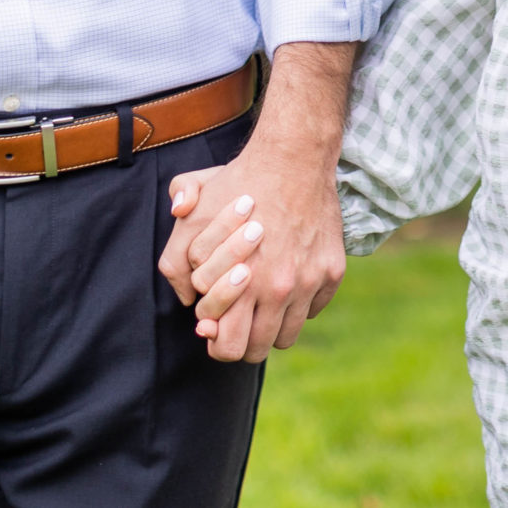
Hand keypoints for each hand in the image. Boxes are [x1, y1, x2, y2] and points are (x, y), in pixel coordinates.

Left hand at [155, 43, 354, 362]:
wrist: (294, 158)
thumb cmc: (239, 182)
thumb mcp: (193, 213)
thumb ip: (176, 254)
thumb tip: (186, 294)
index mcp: (240, 282)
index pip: (227, 347)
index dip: (217, 342)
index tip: (216, 326)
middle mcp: (277, 289)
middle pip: (257, 350)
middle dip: (243, 342)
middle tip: (239, 322)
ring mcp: (308, 282)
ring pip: (287, 334)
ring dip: (272, 326)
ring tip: (262, 306)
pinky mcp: (332, 271)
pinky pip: (314, 309)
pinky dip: (301, 305)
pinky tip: (288, 284)